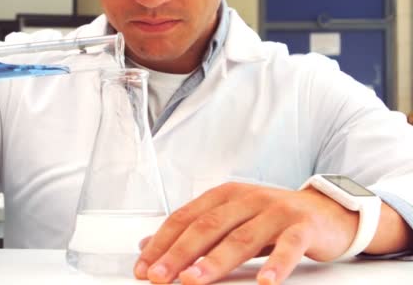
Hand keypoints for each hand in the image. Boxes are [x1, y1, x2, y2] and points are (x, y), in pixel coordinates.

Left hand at [134, 182, 359, 284]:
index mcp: (225, 195)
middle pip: (207, 226)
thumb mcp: (231, 219)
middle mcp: (247, 198)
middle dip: (179, 253)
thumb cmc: (272, 218)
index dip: (162, 242)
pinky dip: (276, 265)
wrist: (326, 210)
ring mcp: (276, 211)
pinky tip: (264, 282)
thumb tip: (149, 246)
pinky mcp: (303, 226)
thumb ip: (195, 232)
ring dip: (215, 261)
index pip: (185, 217)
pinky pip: (289, 247)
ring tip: (194, 280)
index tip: (144, 266)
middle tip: (160, 276)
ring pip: (241, 237)